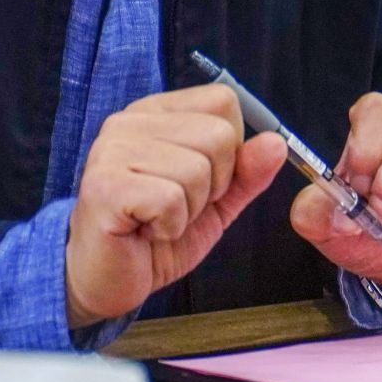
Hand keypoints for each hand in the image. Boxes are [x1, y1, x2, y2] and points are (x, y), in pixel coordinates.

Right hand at [64, 84, 285, 327]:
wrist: (104, 280)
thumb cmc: (155, 236)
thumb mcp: (215, 202)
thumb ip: (247, 171)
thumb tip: (277, 142)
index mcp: (157, 113)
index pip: (223, 100)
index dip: (232, 148)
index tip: (204, 181)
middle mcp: (130, 121)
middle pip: (218, 135)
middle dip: (214, 186)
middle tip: (177, 207)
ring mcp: (112, 150)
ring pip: (197, 170)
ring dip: (190, 210)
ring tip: (158, 220)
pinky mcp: (104, 186)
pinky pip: (171, 200)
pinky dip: (170, 226)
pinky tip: (145, 232)